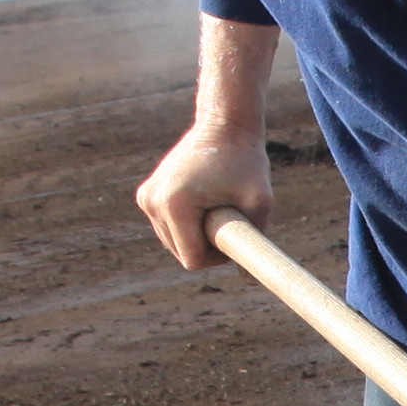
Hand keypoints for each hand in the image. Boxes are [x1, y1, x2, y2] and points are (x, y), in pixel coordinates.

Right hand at [135, 121, 269, 267]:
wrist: (225, 125)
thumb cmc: (247, 162)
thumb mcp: (260, 203)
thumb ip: (256, 242)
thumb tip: (250, 280)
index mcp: (174, 205)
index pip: (193, 260)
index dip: (218, 257)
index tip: (235, 232)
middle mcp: (152, 202)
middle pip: (181, 253)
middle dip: (207, 245)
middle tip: (229, 215)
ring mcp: (146, 198)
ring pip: (174, 243)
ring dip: (196, 234)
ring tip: (215, 202)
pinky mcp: (146, 195)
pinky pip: (168, 228)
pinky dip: (187, 224)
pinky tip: (201, 199)